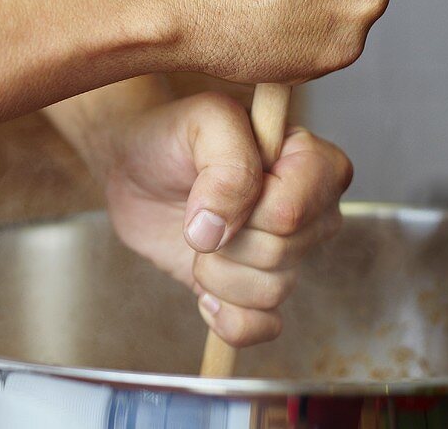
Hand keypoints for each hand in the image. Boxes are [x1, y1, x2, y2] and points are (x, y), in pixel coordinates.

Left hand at [98, 92, 350, 346]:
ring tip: (198, 236)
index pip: (292, 212)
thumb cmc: (174, 134)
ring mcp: (288, 253)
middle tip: (200, 207)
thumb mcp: (204, 120)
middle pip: (281, 252)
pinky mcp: (257, 288)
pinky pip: (262, 327)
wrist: (136, 166)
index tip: (213, 179)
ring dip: (217, 272)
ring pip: (272, 292)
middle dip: (226, 236)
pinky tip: (204, 288)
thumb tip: (218, 233)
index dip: (246, 209)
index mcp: (311, 162)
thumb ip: (228, 166)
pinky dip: (226, 316)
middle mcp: (310, 210)